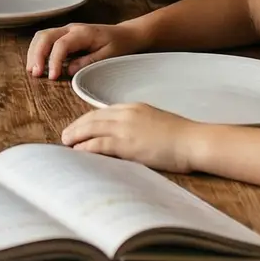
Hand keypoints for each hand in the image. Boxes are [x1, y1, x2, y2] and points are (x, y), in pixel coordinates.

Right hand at [25, 20, 148, 78]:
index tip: (52, 77)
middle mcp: (71, 29)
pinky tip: (37, 64)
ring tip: (32, 70)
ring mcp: (66, 30)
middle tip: (35, 73)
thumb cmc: (119, 44)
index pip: (61, 45)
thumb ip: (88, 62)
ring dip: (34, 53)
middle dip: (37, 55)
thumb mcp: (108, 56)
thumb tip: (69, 70)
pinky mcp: (64, 35)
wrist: (125, 34)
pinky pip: (45, 39)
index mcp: (83, 33)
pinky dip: (37, 51)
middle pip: (45, 37)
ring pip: (41, 36)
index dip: (54, 61)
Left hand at [60, 103, 203, 174]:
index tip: (79, 127)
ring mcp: (125, 128)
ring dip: (75, 136)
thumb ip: (139, 124)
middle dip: (76, 127)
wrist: (194, 141)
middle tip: (65, 136)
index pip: (102, 112)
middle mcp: (126, 114)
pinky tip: (78, 152)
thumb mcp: (157, 122)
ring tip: (66, 144)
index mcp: (134, 107)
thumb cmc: (181, 136)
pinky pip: (98, 144)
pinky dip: (85, 148)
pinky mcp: (127, 144)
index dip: (87, 120)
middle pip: (92, 118)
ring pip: (91, 129)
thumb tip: (129, 135)